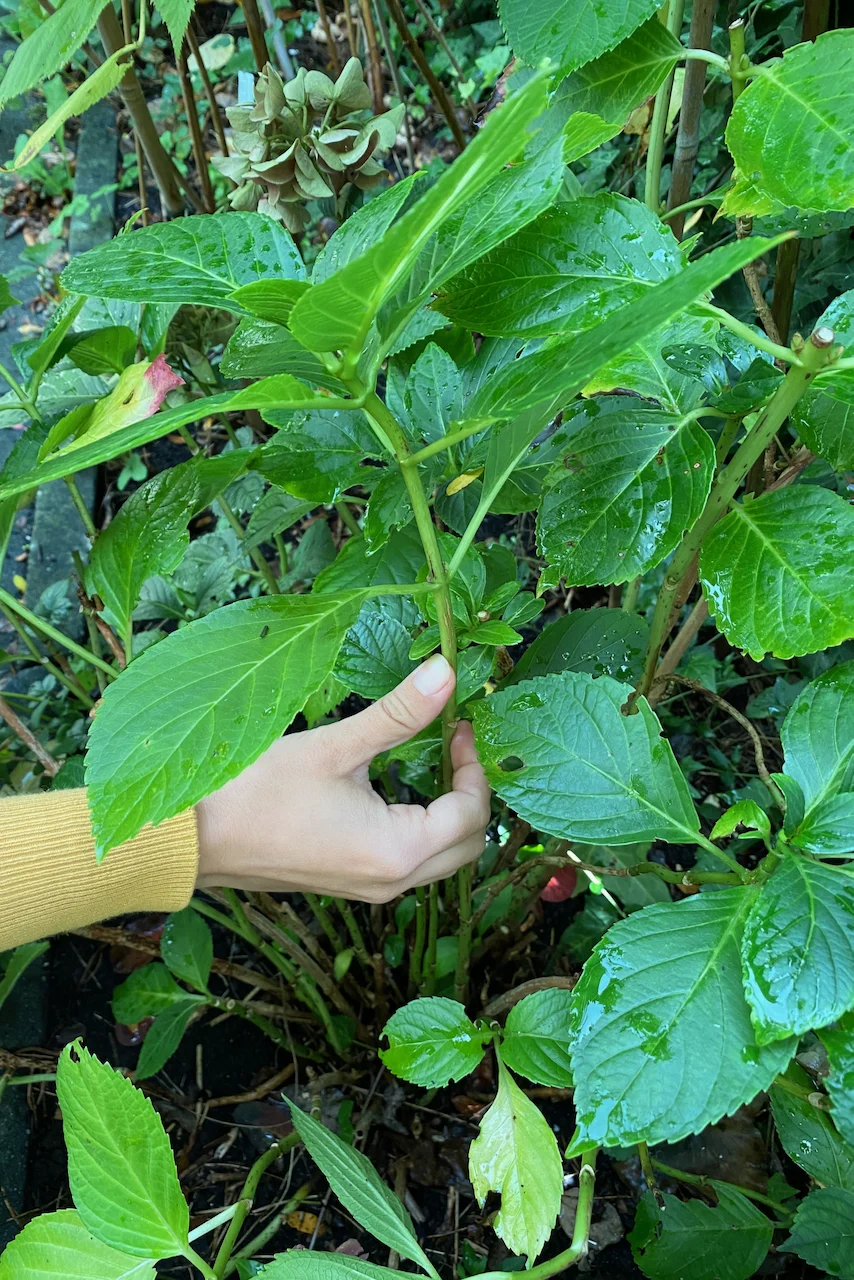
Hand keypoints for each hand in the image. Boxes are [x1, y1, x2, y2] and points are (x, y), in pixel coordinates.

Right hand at [195, 654, 490, 901]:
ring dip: (449, 811)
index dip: (475, 765)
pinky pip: (410, 861)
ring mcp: (370, 888)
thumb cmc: (257, 791)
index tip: (458, 724)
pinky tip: (400, 786)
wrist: (194, 838)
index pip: (471, 812)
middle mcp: (392, 881)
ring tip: (433, 758)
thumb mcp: (335, 746)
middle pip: (467, 843)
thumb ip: (399, 712)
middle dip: (471, 792)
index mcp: (398, 851)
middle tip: (453, 742)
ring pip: (441, 856)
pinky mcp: (351, 883)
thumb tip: (446, 672)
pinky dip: (423, 827)